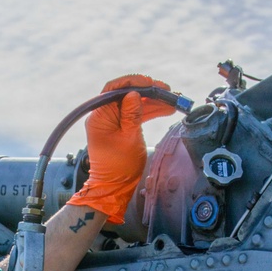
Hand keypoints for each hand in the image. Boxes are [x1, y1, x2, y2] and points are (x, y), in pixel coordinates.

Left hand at [66, 74, 175, 224]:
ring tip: (172, 100)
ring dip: (153, 101)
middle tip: (166, 91)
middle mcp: (104, 115)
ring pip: (134, 103)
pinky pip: (136, 114)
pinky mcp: (121, 127)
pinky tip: (166, 109)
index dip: (132, 82)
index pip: (113, 89)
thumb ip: (131, 115)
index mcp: (99, 116)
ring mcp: (113, 121)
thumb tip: (133, 94)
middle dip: (148, 91)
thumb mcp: (128, 139)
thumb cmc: (119, 168)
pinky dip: (150, 111)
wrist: (114, 188)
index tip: (149, 83)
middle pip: (126, 94)